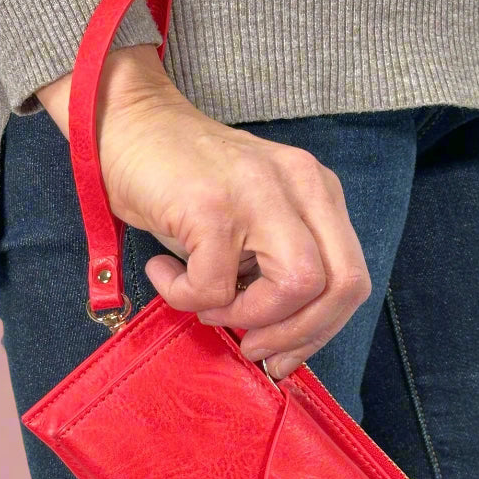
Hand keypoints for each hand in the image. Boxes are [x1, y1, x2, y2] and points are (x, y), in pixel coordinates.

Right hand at [36, 48, 371, 378]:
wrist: (127, 124)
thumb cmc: (182, 182)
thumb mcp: (250, 221)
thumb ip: (274, 268)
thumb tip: (280, 342)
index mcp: (317, 192)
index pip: (352, 278)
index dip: (322, 331)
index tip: (282, 354)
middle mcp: (301, 185)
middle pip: (341, 286)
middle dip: (299, 335)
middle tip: (254, 347)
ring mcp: (259, 192)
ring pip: (296, 287)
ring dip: (245, 317)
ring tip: (203, 301)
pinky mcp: (212, 206)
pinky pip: (214, 287)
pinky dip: (183, 296)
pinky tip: (163, 272)